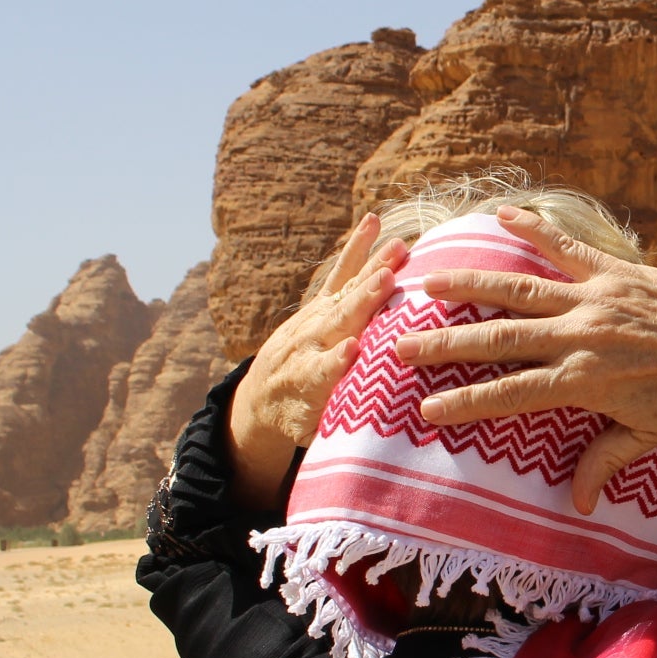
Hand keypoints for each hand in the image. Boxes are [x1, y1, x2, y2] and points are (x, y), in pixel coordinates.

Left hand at [226, 214, 406, 508]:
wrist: (259, 398)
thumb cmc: (298, 419)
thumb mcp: (314, 434)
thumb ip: (339, 426)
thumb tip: (376, 434)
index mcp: (308, 383)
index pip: (324, 371)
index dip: (338, 361)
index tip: (354, 350)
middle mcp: (309, 346)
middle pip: (338, 323)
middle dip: (361, 303)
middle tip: (385, 282)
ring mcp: (314, 320)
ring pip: (344, 293)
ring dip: (370, 270)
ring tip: (397, 249)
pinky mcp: (319, 305)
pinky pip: (338, 274)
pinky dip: (356, 249)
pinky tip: (372, 222)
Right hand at [396, 206, 656, 515]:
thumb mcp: (650, 438)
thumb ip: (606, 463)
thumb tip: (579, 507)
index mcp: (585, 382)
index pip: (510, 395)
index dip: (466, 402)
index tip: (425, 409)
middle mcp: (582, 337)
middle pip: (499, 340)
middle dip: (446, 344)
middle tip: (400, 347)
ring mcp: (597, 299)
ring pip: (520, 290)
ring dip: (471, 284)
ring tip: (427, 282)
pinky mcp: (617, 272)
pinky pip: (566, 247)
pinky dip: (534, 229)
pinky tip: (501, 215)